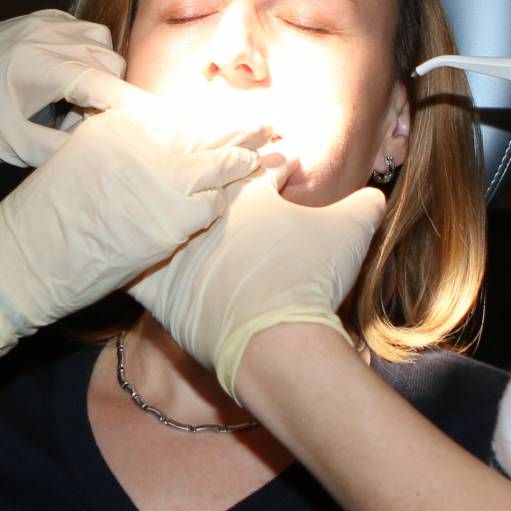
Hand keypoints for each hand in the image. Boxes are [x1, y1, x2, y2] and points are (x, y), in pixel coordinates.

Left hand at [0, 12, 135, 165]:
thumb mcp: (8, 144)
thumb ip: (58, 151)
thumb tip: (102, 158)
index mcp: (42, 64)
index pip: (108, 84)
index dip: (135, 108)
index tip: (156, 131)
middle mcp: (49, 35)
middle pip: (110, 63)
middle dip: (112, 97)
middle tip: (87, 130)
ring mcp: (42, 22)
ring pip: (99, 44)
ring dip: (100, 74)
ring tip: (73, 109)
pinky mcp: (34, 20)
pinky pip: (79, 33)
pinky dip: (84, 57)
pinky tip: (63, 86)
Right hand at [0, 96, 267, 363]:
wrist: (21, 260)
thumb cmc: (45, 214)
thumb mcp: (79, 159)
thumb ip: (123, 143)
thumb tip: (161, 140)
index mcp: (119, 126)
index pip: (180, 113)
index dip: (213, 113)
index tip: (238, 108)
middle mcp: (142, 146)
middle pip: (207, 132)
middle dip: (242, 127)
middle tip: (272, 120)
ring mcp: (157, 184)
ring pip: (218, 167)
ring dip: (248, 161)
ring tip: (277, 153)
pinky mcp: (167, 224)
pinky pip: (209, 207)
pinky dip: (228, 200)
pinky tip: (250, 194)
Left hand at [132, 173, 387, 395]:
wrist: (277, 342)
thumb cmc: (310, 280)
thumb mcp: (352, 232)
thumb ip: (365, 205)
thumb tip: (376, 195)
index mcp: (247, 191)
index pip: (256, 167)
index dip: (270, 169)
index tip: (277, 174)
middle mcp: (204, 212)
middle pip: (203, 188)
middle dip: (214, 187)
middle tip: (226, 199)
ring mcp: (177, 247)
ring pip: (164, 219)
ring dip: (171, 218)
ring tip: (182, 224)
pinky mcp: (156, 283)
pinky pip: (134, 263)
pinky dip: (136, 258)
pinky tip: (140, 257)